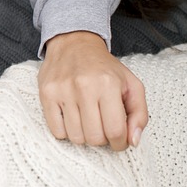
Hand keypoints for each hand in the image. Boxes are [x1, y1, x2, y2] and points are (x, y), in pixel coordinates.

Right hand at [39, 31, 147, 150]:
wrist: (74, 43)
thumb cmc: (105, 68)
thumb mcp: (132, 85)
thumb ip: (139, 114)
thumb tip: (133, 141)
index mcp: (109, 84)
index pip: (116, 131)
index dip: (120, 143)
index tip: (119, 140)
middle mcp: (84, 87)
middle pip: (95, 137)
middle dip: (103, 139)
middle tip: (103, 128)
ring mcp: (62, 91)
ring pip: (75, 137)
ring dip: (84, 136)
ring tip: (88, 122)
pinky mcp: (46, 94)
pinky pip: (56, 131)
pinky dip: (66, 132)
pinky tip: (73, 120)